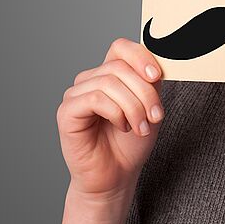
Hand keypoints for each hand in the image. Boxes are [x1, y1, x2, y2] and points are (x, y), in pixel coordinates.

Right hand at [56, 38, 165, 199]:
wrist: (116, 176)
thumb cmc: (130, 143)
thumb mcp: (149, 106)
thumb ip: (150, 82)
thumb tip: (157, 62)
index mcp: (109, 74)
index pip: (120, 47)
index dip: (140, 57)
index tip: (157, 77)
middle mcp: (90, 79)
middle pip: (119, 67)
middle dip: (144, 92)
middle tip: (156, 116)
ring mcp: (76, 94)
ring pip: (109, 83)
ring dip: (133, 107)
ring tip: (141, 127)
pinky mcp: (67, 112)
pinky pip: (95, 98)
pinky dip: (116, 113)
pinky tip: (123, 127)